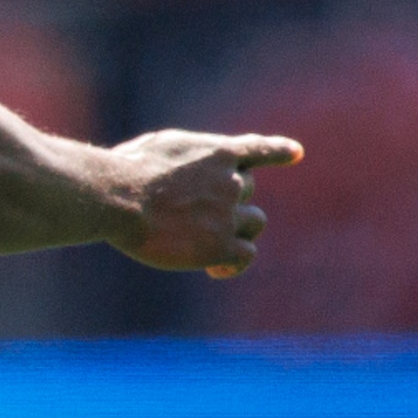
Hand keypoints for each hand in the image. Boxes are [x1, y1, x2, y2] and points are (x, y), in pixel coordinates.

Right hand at [102, 133, 296, 276]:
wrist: (122, 197)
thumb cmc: (127, 171)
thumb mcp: (158, 148)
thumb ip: (184, 160)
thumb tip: (181, 176)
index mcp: (218, 153)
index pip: (258, 150)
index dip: (278, 152)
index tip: (296, 153)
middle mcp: (232, 181)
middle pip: (247, 190)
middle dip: (228, 199)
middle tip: (193, 213)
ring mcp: (229, 214)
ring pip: (254, 223)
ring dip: (235, 229)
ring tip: (205, 243)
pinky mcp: (220, 245)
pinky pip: (245, 256)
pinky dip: (234, 263)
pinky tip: (215, 269)